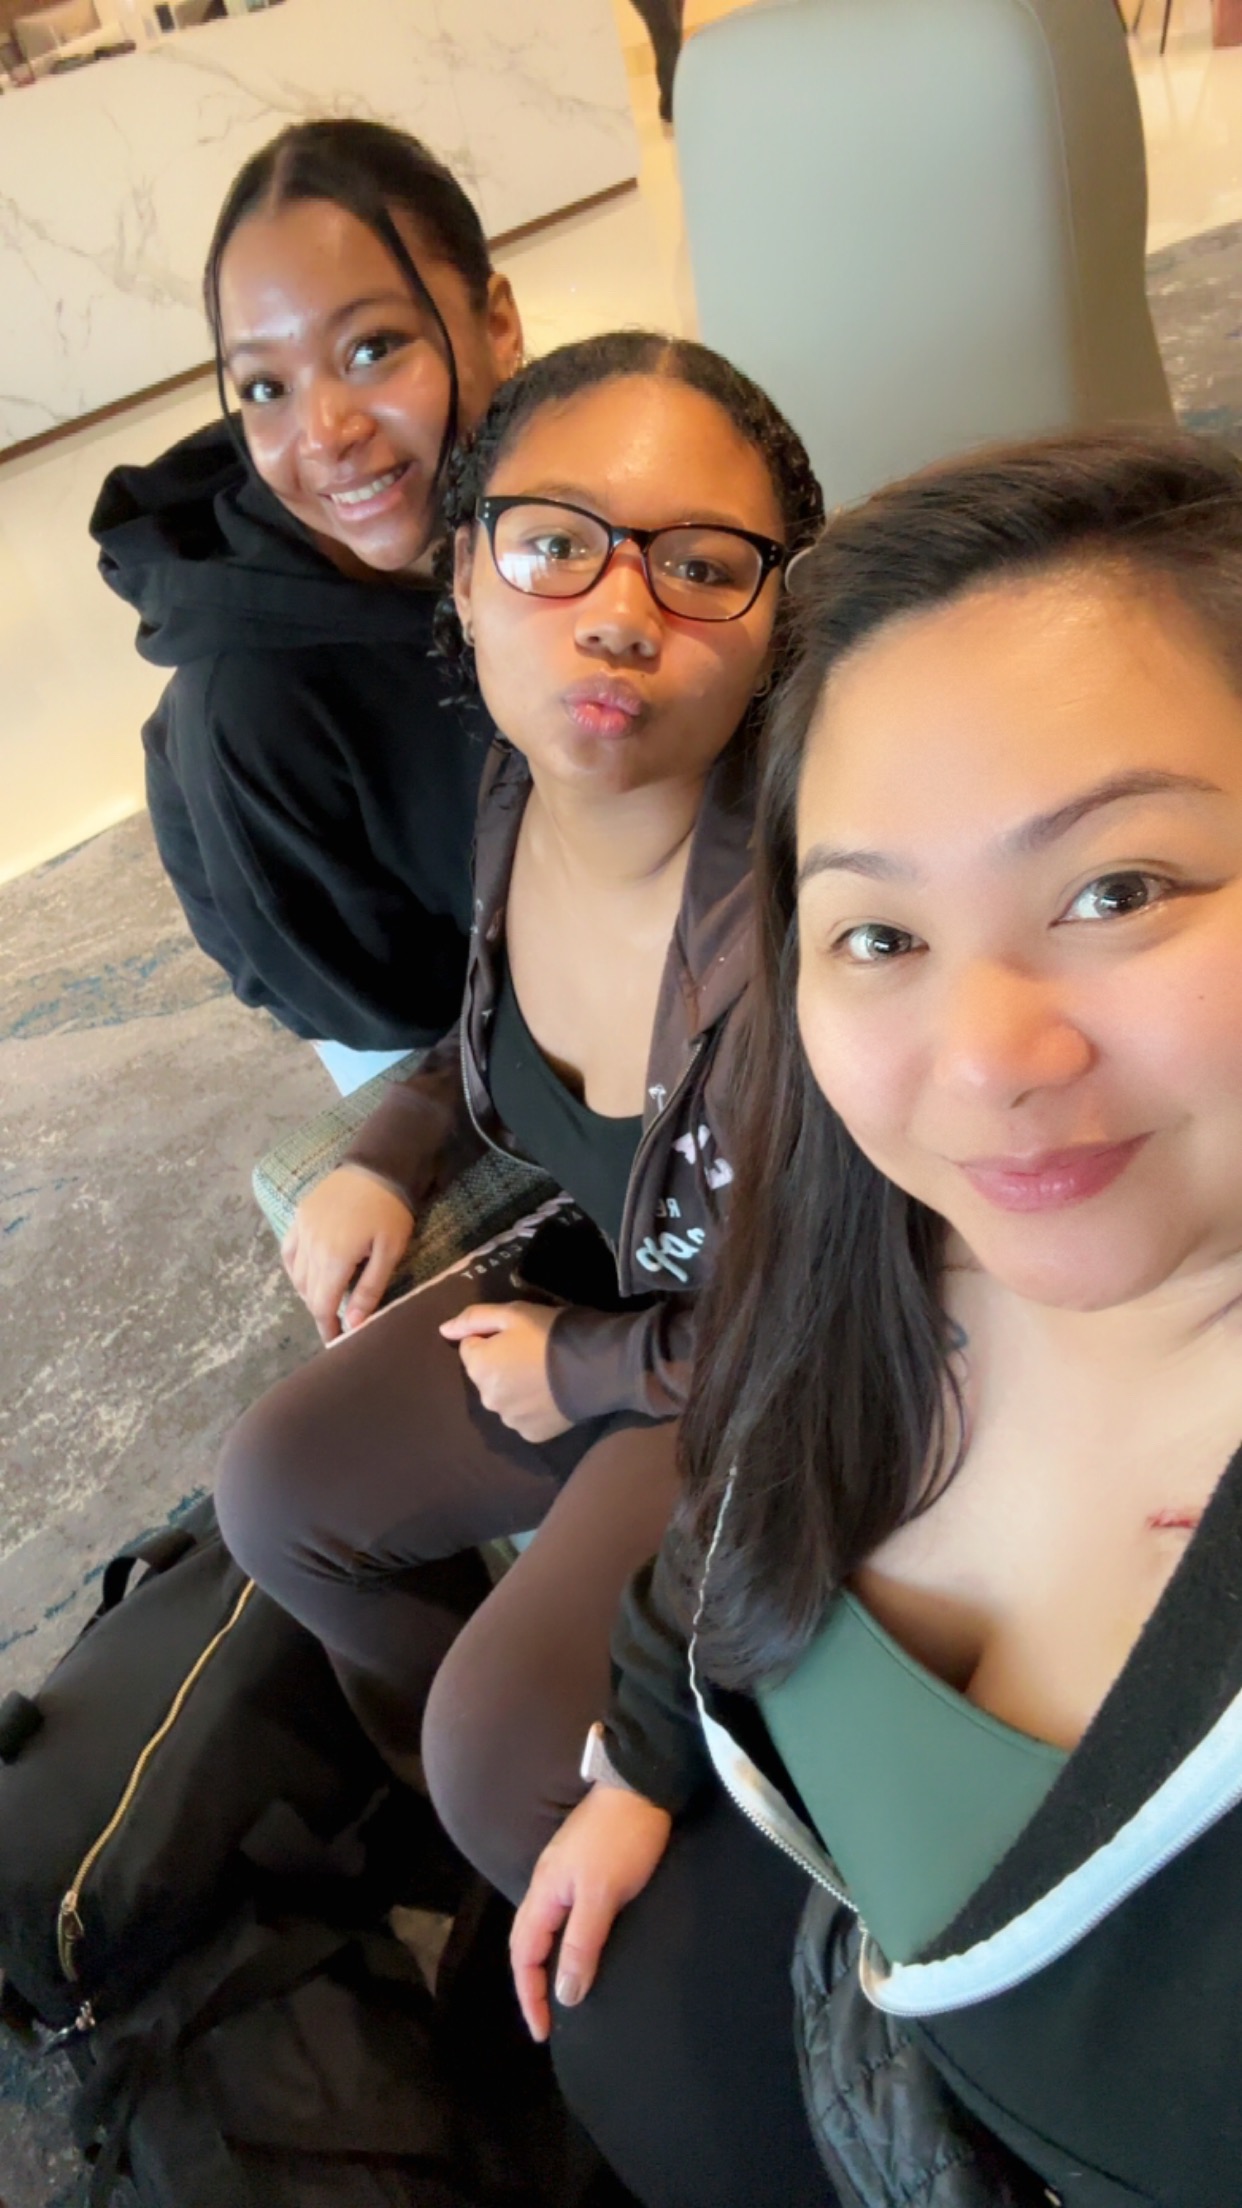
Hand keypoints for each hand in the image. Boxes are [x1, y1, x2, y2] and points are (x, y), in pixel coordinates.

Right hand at [282, 1164, 413, 1342]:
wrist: (379, 1165)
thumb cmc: (390, 1211)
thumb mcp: (389, 1253)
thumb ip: (369, 1290)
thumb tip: (352, 1324)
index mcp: (333, 1259)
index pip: (321, 1304)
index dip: (326, 1326)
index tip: (333, 1341)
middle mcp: (310, 1246)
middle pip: (308, 1291)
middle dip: (319, 1311)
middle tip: (334, 1322)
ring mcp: (301, 1229)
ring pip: (295, 1273)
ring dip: (308, 1291)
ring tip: (326, 1297)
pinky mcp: (299, 1215)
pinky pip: (288, 1251)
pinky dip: (295, 1268)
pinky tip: (308, 1273)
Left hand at [439, 1300, 572, 1442]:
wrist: (595, 1367)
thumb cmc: (550, 1334)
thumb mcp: (512, 1313)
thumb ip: (473, 1319)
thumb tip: (443, 1330)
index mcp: (478, 1367)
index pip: (471, 1348)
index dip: (492, 1338)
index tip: (517, 1335)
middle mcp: (487, 1398)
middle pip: (485, 1376)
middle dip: (501, 1364)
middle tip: (532, 1353)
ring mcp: (509, 1419)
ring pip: (503, 1398)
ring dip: (515, 1387)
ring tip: (545, 1375)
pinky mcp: (531, 1434)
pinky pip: (523, 1417)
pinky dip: (532, 1407)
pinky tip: (551, 1395)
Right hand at [510, 1783, 672, 2041]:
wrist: (641, 1785)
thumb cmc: (622, 1841)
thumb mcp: (603, 1896)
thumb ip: (581, 1944)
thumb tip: (564, 1995)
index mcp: (544, 1891)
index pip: (523, 1955)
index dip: (530, 1995)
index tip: (543, 2032)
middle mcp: (546, 1883)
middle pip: (527, 1942)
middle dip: (532, 1983)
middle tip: (548, 2018)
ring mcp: (564, 1872)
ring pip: (545, 1928)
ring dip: (547, 1962)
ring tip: (561, 1992)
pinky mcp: (584, 1866)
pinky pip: (563, 1915)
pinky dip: (564, 1941)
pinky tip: (580, 1948)